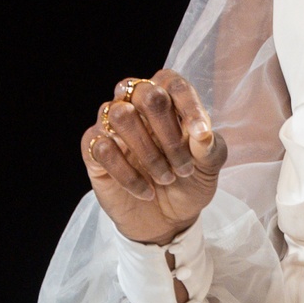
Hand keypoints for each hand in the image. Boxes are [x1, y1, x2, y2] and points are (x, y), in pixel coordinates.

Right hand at [83, 68, 223, 245]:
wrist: (167, 219)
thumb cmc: (188, 182)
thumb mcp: (208, 167)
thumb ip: (209, 147)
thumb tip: (202, 133)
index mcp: (166, 99)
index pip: (172, 83)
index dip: (189, 105)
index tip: (201, 135)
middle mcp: (135, 105)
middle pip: (143, 92)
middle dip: (167, 131)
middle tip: (183, 164)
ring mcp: (111, 126)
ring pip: (120, 115)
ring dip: (148, 152)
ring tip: (167, 178)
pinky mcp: (93, 150)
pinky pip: (103, 148)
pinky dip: (128, 174)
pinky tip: (145, 191)